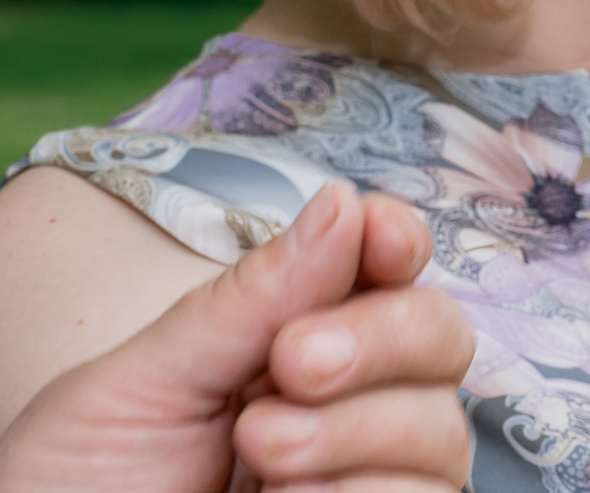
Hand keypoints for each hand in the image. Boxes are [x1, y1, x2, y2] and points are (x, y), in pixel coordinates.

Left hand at [0, 180, 474, 492]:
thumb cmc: (70, 492)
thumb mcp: (135, 388)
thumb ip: (247, 303)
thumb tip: (344, 204)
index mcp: (289, 347)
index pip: (387, 271)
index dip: (398, 241)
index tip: (378, 239)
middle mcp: (347, 410)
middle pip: (441, 338)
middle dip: (381, 337)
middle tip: (292, 364)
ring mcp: (365, 481)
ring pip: (441, 429)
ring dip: (355, 431)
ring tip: (258, 455)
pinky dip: (360, 491)